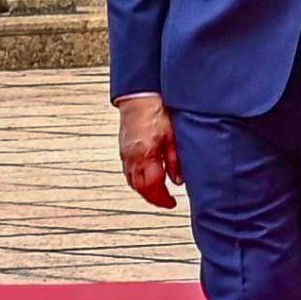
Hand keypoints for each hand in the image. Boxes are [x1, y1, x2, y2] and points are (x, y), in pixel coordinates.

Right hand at [118, 94, 181, 208]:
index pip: (153, 187)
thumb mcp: (173, 136)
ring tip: (158, 193)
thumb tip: (178, 180)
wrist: (139, 96)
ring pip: (132, 182)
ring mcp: (125, 154)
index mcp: (146, 155)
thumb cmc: (156, 111)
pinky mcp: (123, 149)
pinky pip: (128, 172)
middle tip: (166, 201)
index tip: (172, 203)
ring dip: (145, 191)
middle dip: (154, 198)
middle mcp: (132, 158)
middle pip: (140, 188)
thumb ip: (175, 160)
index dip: (163, 199)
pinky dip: (137, 180)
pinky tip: (146, 178)